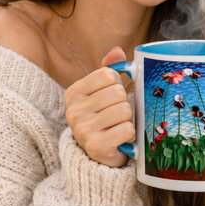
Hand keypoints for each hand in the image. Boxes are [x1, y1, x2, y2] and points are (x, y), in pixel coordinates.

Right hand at [65, 47, 134, 167]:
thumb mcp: (102, 92)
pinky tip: (121, 138)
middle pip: (117, 93)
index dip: (117, 84)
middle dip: (124, 103)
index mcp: (74, 93)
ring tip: (118, 126)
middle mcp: (74, 110)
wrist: (97, 155)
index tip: (112, 97)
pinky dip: (130, 134)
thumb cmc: (103, 118)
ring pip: (124, 110)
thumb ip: (109, 70)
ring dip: (128, 119)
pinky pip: (127, 129)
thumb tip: (118, 50)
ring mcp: (83, 130)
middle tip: (117, 115)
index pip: (108, 75)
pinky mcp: (96, 146)